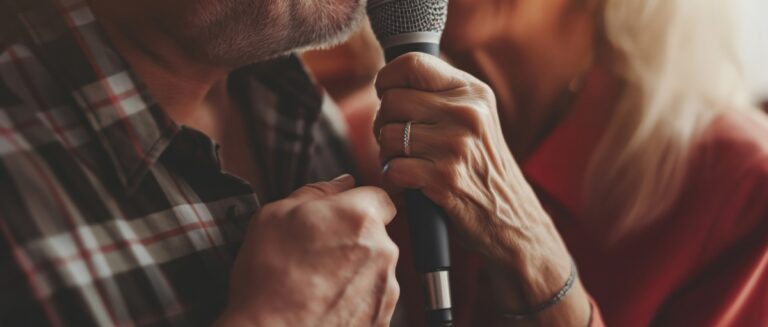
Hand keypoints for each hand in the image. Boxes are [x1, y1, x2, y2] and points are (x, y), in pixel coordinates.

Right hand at [217, 175, 398, 326]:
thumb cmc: (268, 278)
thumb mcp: (276, 214)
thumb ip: (317, 191)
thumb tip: (341, 183)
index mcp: (360, 217)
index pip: (380, 197)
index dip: (359, 204)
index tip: (341, 216)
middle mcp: (382, 251)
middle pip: (377, 236)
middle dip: (353, 241)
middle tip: (317, 254)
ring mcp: (385, 288)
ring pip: (375, 269)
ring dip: (354, 272)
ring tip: (317, 283)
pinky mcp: (381, 318)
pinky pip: (372, 299)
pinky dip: (354, 300)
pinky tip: (324, 303)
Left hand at [373, 53, 588, 324]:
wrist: (512, 220)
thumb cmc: (483, 169)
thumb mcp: (477, 120)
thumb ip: (442, 96)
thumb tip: (390, 82)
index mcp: (473, 93)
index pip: (413, 64)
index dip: (387, 78)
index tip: (385, 94)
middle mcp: (467, 114)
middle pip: (391, 101)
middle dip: (383, 123)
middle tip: (397, 142)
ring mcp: (457, 146)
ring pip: (387, 136)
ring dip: (386, 155)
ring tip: (406, 164)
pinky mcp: (445, 179)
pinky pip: (391, 168)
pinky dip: (391, 180)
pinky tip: (407, 185)